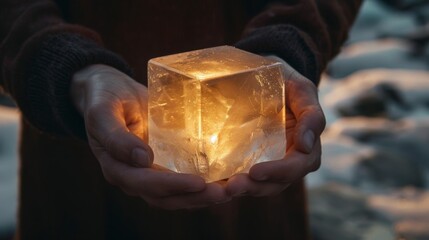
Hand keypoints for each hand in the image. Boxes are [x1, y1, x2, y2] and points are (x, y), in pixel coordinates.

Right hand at [71, 64, 229, 208]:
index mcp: (117, 168)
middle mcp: (134, 176)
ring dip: (202, 196)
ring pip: (177, 194)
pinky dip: (202, 184)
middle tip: (223, 192)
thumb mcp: (102, 112)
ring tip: (229, 191)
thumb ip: (116, 136)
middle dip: (194, 197)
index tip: (199, 182)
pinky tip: (223, 179)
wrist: (111, 91)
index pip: (145, 184)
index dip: (172, 185)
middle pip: (166, 197)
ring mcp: (150, 172)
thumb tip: (143, 159)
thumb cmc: (104, 98)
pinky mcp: (164, 163)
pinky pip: (183, 179)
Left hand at [226, 60, 324, 196]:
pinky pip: (240, 176)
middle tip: (231, 186)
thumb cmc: (286, 83)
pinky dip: (227, 184)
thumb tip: (306, 146)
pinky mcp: (247, 161)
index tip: (255, 171)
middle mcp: (287, 161)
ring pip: (257, 185)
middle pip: (275, 183)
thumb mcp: (302, 90)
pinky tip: (211, 185)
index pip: (296, 167)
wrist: (265, 76)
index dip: (278, 172)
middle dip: (254, 186)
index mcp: (306, 148)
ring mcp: (267, 162)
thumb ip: (311, 115)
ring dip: (240, 189)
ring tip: (219, 189)